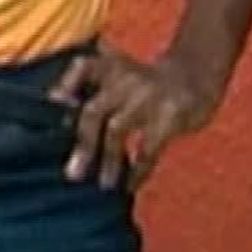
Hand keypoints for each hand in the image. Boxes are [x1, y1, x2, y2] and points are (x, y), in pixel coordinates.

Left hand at [48, 46, 216, 190]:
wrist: (197, 75)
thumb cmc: (148, 84)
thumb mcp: (122, 73)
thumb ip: (93, 90)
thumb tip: (58, 117)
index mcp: (111, 66)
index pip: (82, 68)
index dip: (65, 87)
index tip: (55, 108)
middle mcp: (126, 77)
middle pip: (94, 111)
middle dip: (82, 144)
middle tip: (73, 174)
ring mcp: (149, 95)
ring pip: (117, 130)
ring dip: (108, 161)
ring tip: (104, 185)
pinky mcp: (171, 114)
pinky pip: (148, 148)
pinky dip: (138, 170)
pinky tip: (132, 184)